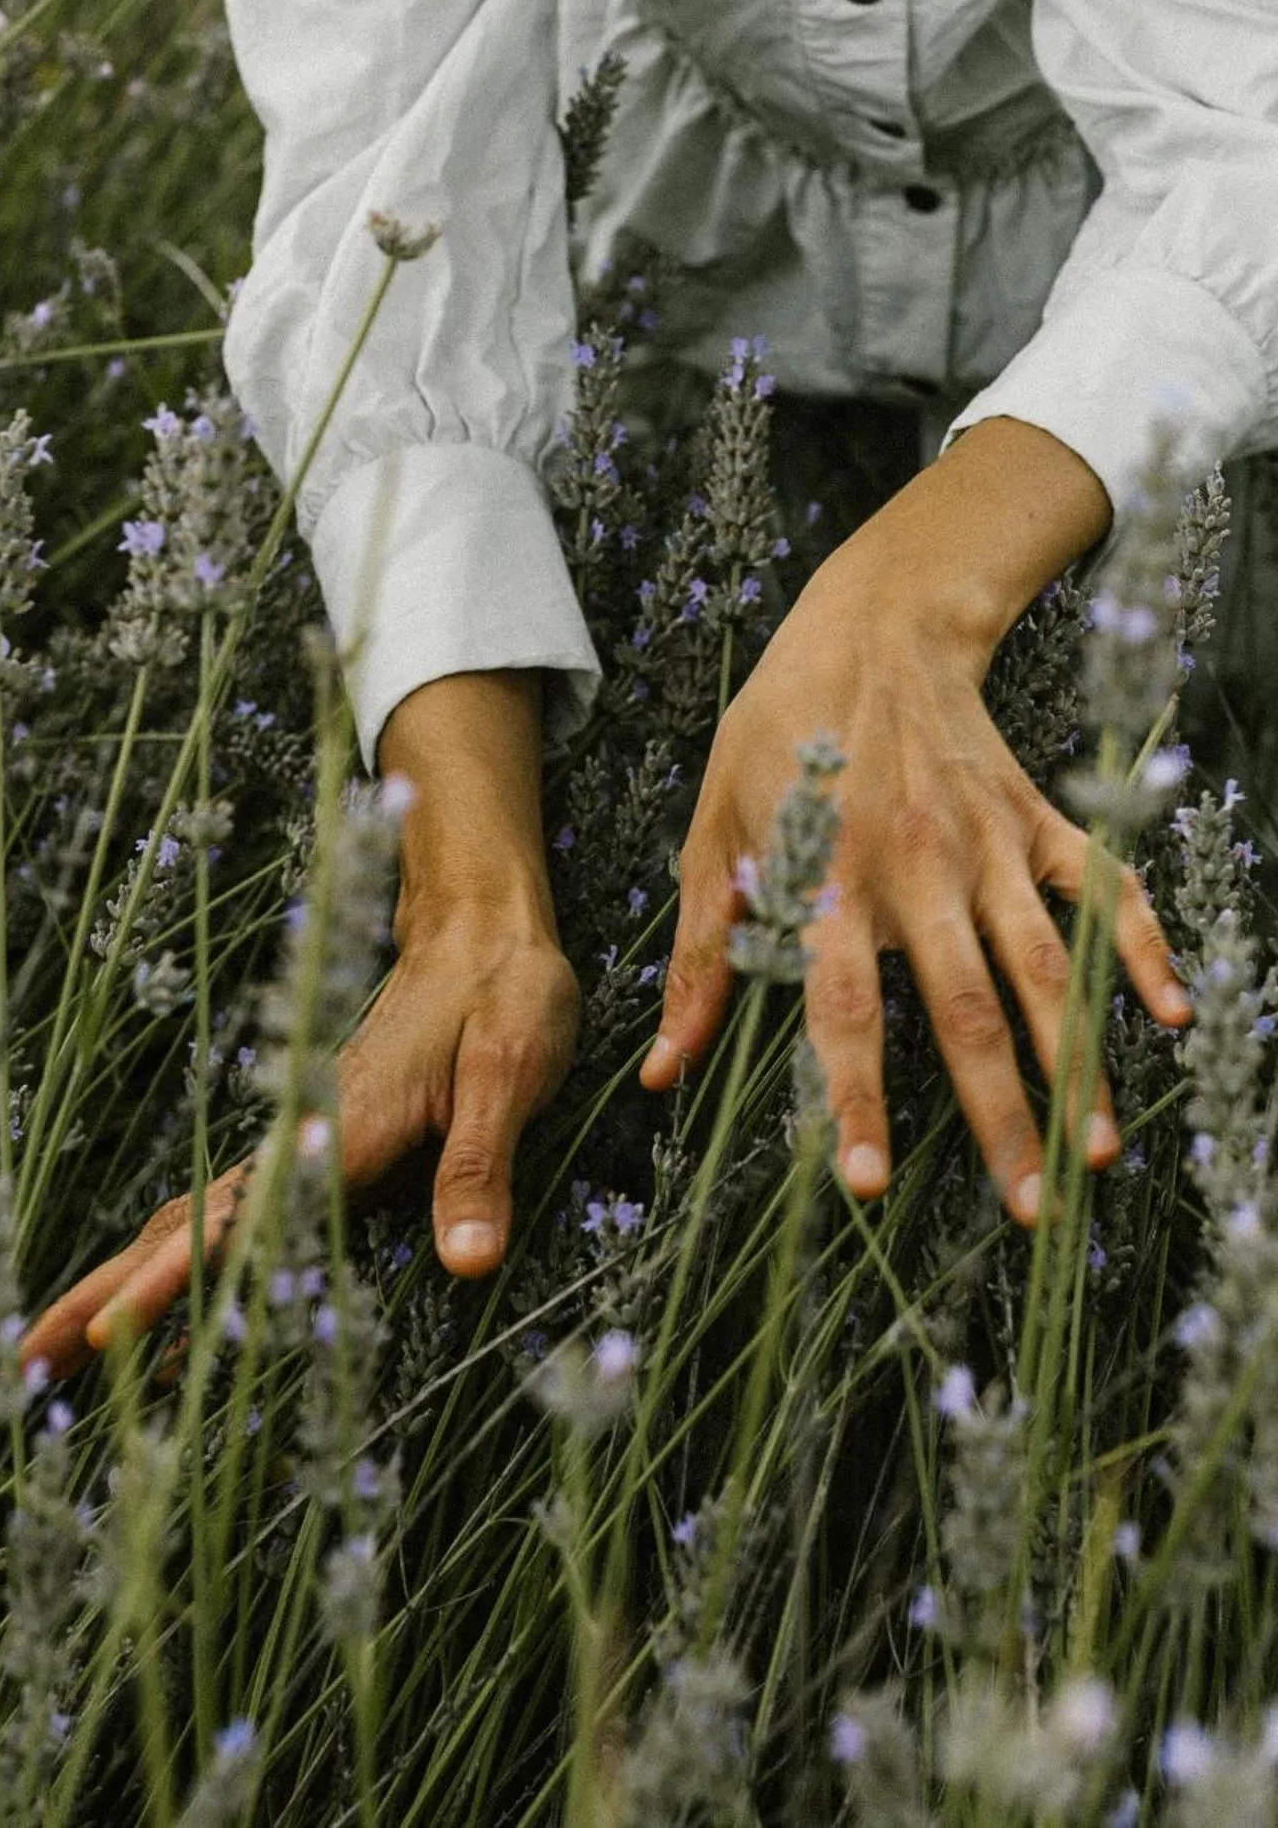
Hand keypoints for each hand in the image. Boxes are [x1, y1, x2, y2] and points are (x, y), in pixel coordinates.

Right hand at [20, 664, 579, 1384]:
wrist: (482, 930)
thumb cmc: (505, 996)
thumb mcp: (508, 1072)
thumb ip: (479, 1168)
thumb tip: (466, 1267)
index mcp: (336, 1132)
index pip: (237, 1220)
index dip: (172, 1284)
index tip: (106, 1337)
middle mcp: (298, 1143)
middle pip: (178, 1230)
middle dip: (100, 1297)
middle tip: (20, 1368)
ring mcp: (297, 1148)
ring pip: (191, 1228)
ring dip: (123, 1289)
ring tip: (54, 1360)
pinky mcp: (315, 1152)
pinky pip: (230, 1223)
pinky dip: (179, 1271)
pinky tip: (175, 1322)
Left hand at [640, 419, 1192, 1224]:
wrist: (870, 629)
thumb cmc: (776, 738)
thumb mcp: (712, 835)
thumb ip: (699, 958)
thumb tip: (665, 1068)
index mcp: (829, 881)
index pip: (844, 1011)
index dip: (858, 1099)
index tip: (871, 1185)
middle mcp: (917, 871)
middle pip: (966, 1009)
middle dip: (1001, 1115)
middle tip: (1031, 1207)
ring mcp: (988, 845)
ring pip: (1043, 964)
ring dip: (1075, 1059)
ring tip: (1099, 1151)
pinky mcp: (1036, 818)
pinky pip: (1100, 887)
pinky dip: (1141, 944)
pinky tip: (1171, 1012)